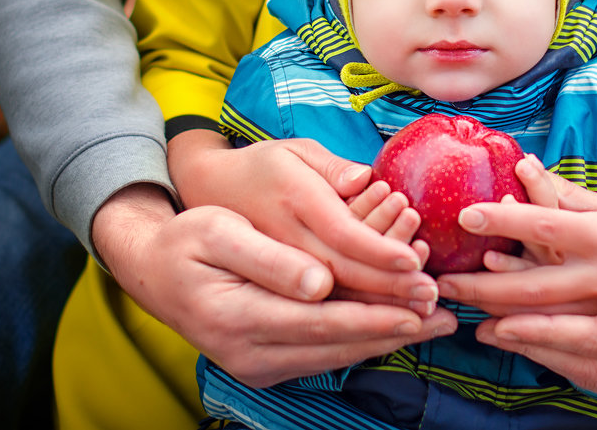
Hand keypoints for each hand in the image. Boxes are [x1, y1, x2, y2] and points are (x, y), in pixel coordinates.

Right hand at [94, 183, 456, 387]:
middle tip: (445, 319)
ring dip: (384, 338)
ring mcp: (256, 364)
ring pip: (335, 355)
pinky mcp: (264, 362)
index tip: (420, 305)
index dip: (376, 314)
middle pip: (337, 346)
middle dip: (395, 331)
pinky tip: (393, 324)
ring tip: (432, 323)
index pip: (323, 321)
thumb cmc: (187, 238)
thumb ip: (269, 259)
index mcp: (238, 317)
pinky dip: (361, 339)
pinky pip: (322, 354)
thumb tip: (319, 283)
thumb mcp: (219, 232)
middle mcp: (248, 353)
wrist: (151, 268)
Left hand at [466, 209, 596, 400]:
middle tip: (480, 326)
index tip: (496, 315)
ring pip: (593, 372)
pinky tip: (551, 351)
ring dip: (545, 355)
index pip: (590, 334)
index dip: (540, 326)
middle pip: (583, 358)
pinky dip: (575, 365)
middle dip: (528, 342)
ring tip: (501, 336)